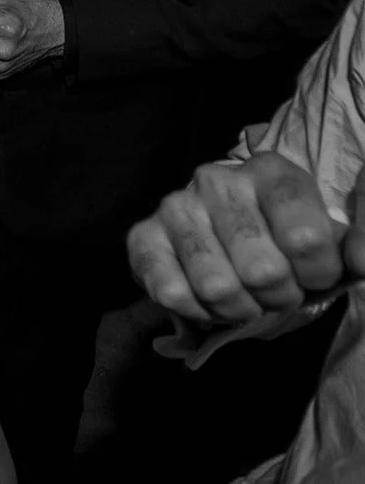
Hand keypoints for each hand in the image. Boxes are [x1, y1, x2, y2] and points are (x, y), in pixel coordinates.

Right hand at [127, 154, 364, 325]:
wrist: (226, 248)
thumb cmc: (284, 246)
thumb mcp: (331, 240)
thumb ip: (358, 244)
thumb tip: (362, 259)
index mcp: (270, 172)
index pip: (305, 238)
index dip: (317, 273)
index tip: (315, 277)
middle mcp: (216, 179)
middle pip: (261, 269)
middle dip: (277, 297)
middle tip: (277, 293)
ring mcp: (175, 205)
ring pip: (216, 286)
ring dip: (239, 309)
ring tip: (245, 300)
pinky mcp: (142, 236)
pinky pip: (171, 291)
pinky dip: (198, 312)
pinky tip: (208, 302)